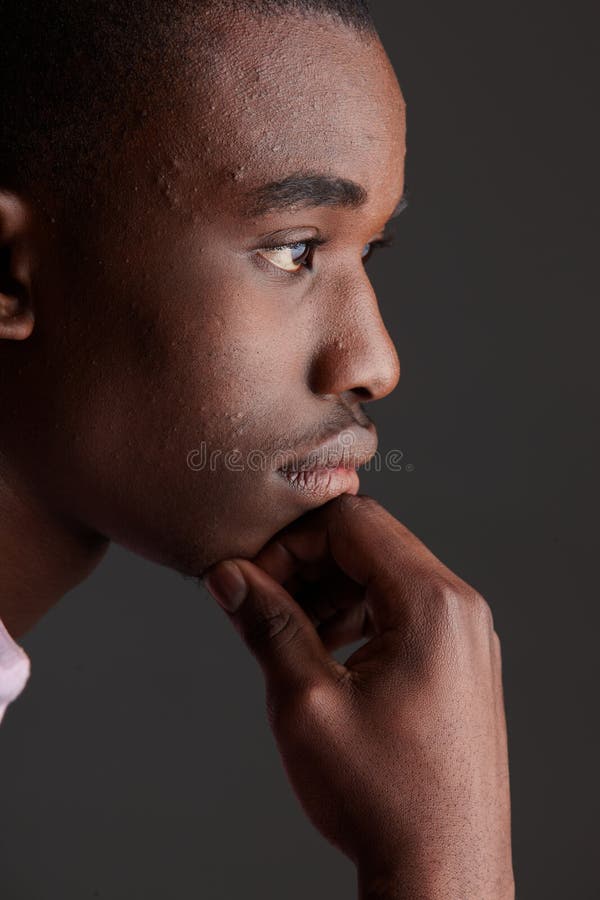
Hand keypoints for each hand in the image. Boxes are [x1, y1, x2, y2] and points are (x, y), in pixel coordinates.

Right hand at [203, 495, 513, 898]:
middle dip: (306, 564)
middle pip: (370, 543)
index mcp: (432, 603)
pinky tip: (325, 655)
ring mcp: (465, 636)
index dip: (290, 542)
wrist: (442, 872)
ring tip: (290, 636)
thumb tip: (228, 576)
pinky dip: (357, 617)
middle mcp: (459, 609)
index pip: (352, 520)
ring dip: (329, 591)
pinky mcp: (459, 663)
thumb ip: (266, 624)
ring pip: (384, 576)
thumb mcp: (306, 703)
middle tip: (262, 604)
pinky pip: (402, 611)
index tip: (254, 580)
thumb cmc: (384, 798)